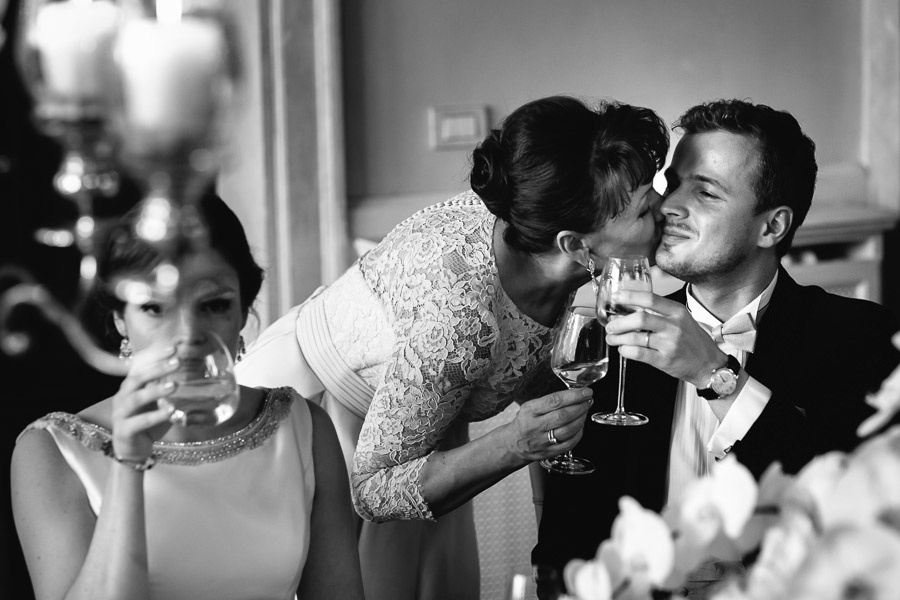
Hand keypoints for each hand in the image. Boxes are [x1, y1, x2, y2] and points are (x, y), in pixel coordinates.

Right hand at [111, 345, 179, 461]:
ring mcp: (121, 414)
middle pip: (137, 379)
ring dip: (155, 391)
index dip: (155, 357)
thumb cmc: (148, 423)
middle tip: (177, 362)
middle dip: (157, 369)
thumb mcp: (159, 403)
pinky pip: (139, 422)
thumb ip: (168, 390)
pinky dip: (155, 416)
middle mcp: (122, 397)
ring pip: (136, 399)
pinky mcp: (124, 431)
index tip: (173, 348)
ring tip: (174, 386)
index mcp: (130, 388)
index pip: (141, 367)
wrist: (133, 451)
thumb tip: (194, 374)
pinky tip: (170, 411)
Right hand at [509, 387, 592, 461]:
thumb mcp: (530, 406)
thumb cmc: (525, 422)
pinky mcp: (549, 452)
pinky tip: (580, 426)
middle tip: (588, 401)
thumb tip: (574, 394)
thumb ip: (550, 401)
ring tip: (584, 412)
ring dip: (581, 419)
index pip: (554, 401)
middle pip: (563, 416)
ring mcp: (542, 441)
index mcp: (530, 411)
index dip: (574, 396)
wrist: (513, 444)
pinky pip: (569, 443)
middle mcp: (535, 426)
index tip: (585, 392)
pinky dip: (579, 433)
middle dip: (580, 407)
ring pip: (568, 430)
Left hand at [603, 290, 726, 387]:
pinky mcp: (665, 360)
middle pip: (639, 318)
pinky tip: (623, 349)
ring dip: (618, 338)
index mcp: (677, 312)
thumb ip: (661, 313)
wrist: (710, 365)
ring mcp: (670, 344)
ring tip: (612, 338)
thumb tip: (631, 307)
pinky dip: (625, 351)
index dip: (630, 296)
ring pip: (635, 337)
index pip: (650, 298)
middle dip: (619, 322)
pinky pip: (638, 354)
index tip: (616, 297)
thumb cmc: (693, 341)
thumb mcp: (682, 320)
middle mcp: (674, 326)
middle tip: (610, 326)